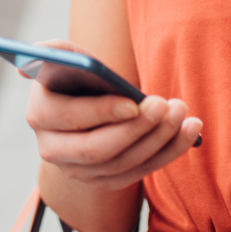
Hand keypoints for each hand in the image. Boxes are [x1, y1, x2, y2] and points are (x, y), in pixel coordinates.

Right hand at [21, 40, 201, 191]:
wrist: (87, 105)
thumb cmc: (79, 76)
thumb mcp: (67, 58)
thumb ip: (55, 50)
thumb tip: (39, 50)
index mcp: (40, 114)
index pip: (69, 118)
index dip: (101, 112)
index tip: (134, 103)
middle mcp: (52, 149)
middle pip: (96, 149)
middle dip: (136, 129)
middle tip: (167, 105)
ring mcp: (78, 171)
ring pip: (122, 163)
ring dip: (158, 140)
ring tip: (184, 113)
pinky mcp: (104, 181)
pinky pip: (139, 173)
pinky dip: (169, 152)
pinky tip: (191, 130)